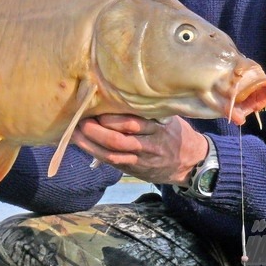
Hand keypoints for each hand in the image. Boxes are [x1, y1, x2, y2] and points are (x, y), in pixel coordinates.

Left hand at [72, 114, 207, 186]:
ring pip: (112, 154)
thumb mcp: (167, 117)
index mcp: (158, 128)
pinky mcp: (135, 169)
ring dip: (91, 144)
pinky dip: (96, 154)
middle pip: (118, 140)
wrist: (190, 161)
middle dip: (96, 131)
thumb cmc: (174, 131)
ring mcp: (141, 159)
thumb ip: (147, 110)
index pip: (132, 123)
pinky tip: (84, 146)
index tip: (95, 106)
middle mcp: (149, 145)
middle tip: (81, 120)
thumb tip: (117, 95)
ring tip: (75, 133)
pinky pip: (114, 163)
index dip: (111, 117)